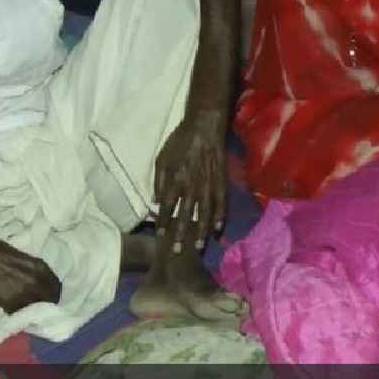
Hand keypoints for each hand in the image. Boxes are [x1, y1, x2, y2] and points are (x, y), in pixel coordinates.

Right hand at [0, 229, 61, 312]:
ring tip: (28, 308)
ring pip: (36, 309)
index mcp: (40, 267)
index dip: (53, 292)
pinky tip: (15, 309)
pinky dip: (19, 312)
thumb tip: (40, 282)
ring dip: (34, 310)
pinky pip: (20, 312)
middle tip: (40, 305)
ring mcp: (23, 293)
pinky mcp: (9, 303)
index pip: (56, 286)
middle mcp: (36, 281)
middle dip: (47, 303)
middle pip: (50, 299)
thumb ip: (35, 271)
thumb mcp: (24, 258)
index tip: (49, 296)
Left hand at [154, 109, 226, 253]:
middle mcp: (192, 186)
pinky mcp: (221, 181)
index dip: (164, 222)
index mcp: (175, 180)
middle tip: (178, 252)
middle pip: (186, 215)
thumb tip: (157, 202)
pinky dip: (220, 217)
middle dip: (181, 234)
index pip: (168, 207)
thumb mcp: (162, 158)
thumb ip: (158, 181)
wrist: (204, 126)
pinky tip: (218, 229)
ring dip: (201, 232)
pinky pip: (221, 203)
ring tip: (199, 247)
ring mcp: (208, 185)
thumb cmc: (180, 142)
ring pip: (205, 214)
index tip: (161, 236)